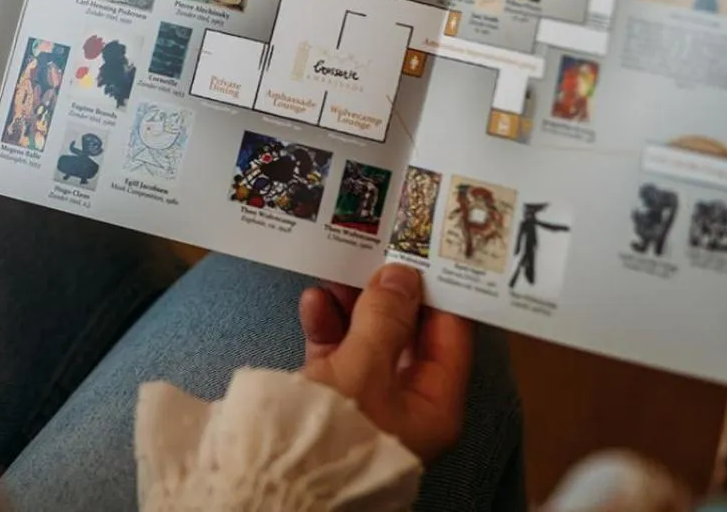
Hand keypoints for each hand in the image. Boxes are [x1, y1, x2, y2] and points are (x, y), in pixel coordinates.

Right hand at [300, 263, 472, 461]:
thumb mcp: (364, 365)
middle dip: (386, 296)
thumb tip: (402, 275)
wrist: (276, 473)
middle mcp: (407, 405)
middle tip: (374, 253)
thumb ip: (384, 316)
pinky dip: (327, 327)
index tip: (425, 253)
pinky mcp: (333, 400)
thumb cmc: (334, 426)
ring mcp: (369, 402)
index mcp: (435, 406)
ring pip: (368, 341)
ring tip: (334, 272)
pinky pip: (337, 354)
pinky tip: (313, 301)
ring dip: (351, 306)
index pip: (450, 338)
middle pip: (406, 336)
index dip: (438, 294)